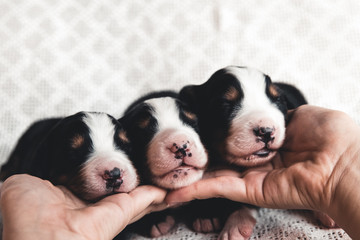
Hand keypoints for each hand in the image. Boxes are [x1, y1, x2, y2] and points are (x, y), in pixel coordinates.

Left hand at [0, 174, 166, 239]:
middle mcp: (90, 206)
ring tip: (163, 174)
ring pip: (135, 195)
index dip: (103, 173)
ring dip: (149, 185)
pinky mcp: (121, 212)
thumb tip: (42, 167)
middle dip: (132, 178)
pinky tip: (167, 184)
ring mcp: (107, 211)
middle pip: (117, 189)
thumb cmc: (25, 216)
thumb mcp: (22, 184)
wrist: (39, 237)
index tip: (114, 163)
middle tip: (146, 168)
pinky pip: (144, 199)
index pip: (92, 182)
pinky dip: (157, 193)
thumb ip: (38, 172)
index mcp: (66, 198)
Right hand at [166, 105, 359, 236]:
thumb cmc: (331, 135)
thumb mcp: (301, 114)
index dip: (212, 141)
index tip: (192, 137)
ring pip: (213, 180)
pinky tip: (172, 195)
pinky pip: (219, 190)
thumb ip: (277, 115)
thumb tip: (265, 111)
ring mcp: (252, 180)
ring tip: (159, 184)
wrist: (344, 159)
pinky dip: (194, 193)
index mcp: (268, 146)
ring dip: (186, 182)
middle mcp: (258, 164)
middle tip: (167, 161)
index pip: (233, 145)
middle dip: (194, 163)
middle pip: (219, 164)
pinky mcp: (251, 191)